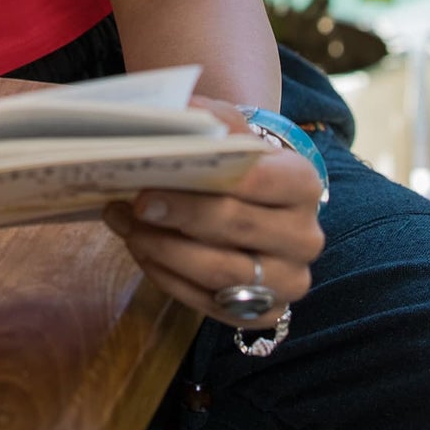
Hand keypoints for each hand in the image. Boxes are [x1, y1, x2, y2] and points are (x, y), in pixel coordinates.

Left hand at [102, 96, 324, 328]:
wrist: (255, 198)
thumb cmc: (237, 159)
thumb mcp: (228, 128)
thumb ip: (204, 118)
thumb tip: (167, 116)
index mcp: (302, 183)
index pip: (256, 182)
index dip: (202, 186)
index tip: (148, 186)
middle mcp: (304, 237)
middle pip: (236, 229)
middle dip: (178, 217)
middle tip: (133, 205)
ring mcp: (288, 280)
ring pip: (220, 273)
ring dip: (163, 250)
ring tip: (125, 226)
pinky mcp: (265, 314)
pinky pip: (209, 304)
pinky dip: (168, 277)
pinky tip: (141, 250)